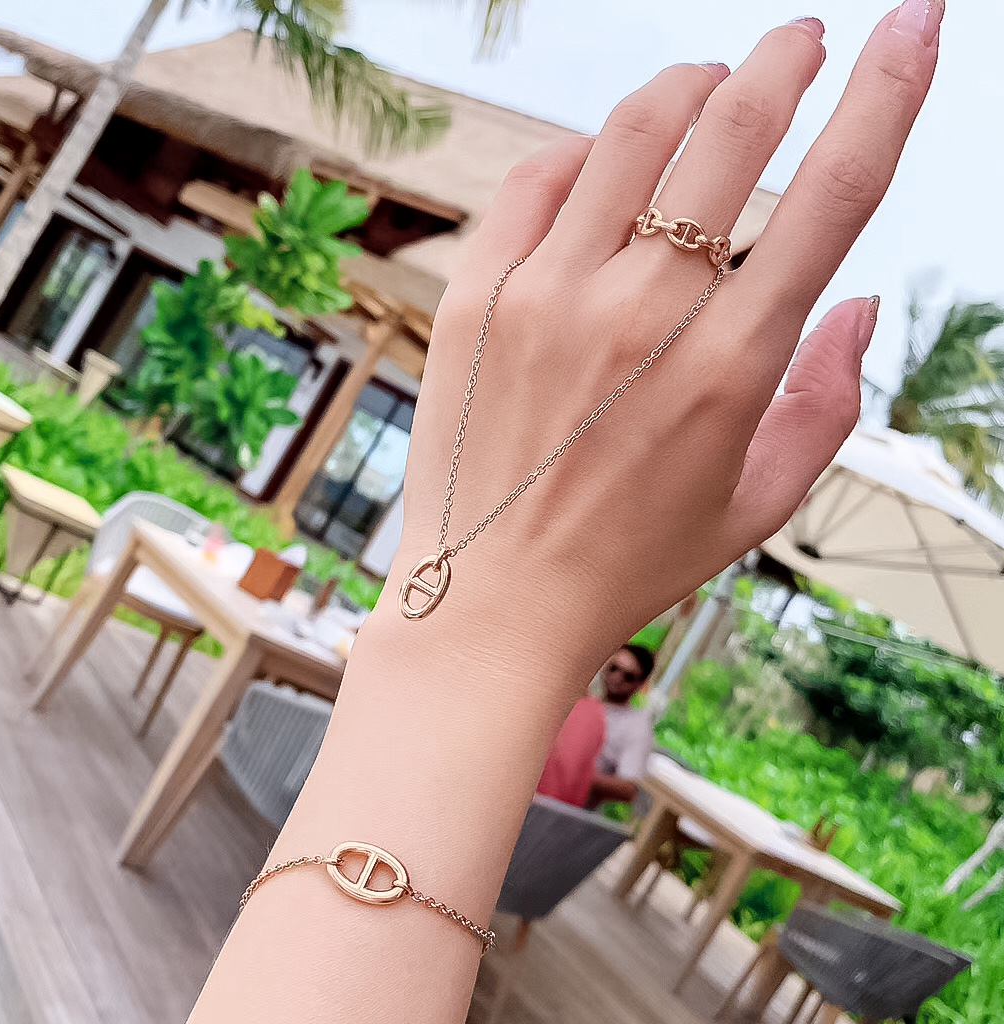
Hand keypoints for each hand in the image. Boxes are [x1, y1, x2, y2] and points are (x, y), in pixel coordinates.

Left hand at [392, 3, 939, 656]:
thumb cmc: (630, 561)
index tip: (914, 24)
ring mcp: (545, 298)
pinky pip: (535, 180)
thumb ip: (826, 403)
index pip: (833, 195)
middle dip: (782, 61)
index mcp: (727, 368)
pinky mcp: (474, 299)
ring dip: (684, 88)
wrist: (493, 601)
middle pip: (731, 131)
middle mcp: (638, 316)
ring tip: (706, 87)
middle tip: (799, 41)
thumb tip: (863, 298)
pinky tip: (601, 162)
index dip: (887, 93)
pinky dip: (582, 152)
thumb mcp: (755, 507)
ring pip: (630, 132)